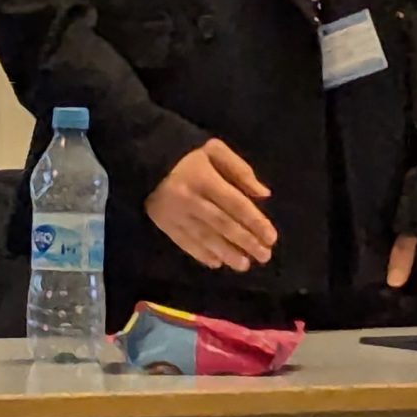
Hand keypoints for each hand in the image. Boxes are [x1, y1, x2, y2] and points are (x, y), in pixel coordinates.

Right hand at [146, 140, 276, 271]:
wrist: (144, 158)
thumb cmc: (187, 154)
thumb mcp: (215, 150)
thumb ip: (240, 170)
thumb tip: (263, 194)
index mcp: (205, 179)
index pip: (236, 204)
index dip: (255, 222)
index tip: (271, 238)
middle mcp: (191, 200)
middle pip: (223, 225)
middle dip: (246, 242)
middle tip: (264, 256)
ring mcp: (175, 215)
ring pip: (205, 238)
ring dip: (227, 253)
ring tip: (244, 265)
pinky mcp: (163, 224)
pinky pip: (184, 243)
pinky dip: (201, 254)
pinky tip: (216, 263)